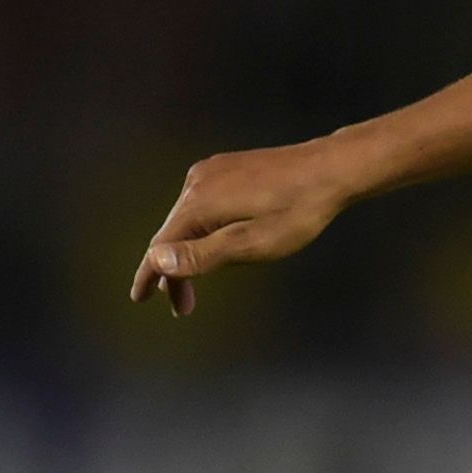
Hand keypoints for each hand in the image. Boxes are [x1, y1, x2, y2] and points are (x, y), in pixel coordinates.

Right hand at [128, 140, 355, 315]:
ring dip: (190, 249)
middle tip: (184, 306)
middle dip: (175, 270)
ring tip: (201, 279)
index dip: (150, 276)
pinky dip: (202, 228)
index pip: (161, 246)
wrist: (331, 168)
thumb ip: (203, 254)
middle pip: (173, 233)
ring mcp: (212, 171)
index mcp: (199, 203)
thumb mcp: (252, 244)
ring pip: (189, 219)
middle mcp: (197, 182)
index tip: (140, 298)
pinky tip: (218, 242)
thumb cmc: (298, 210)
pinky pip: (203, 204)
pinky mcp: (227, 167)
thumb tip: (156, 261)